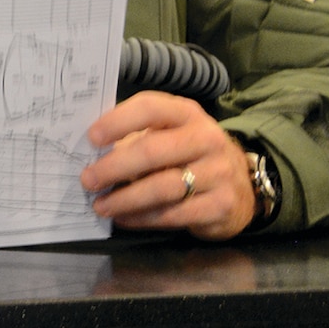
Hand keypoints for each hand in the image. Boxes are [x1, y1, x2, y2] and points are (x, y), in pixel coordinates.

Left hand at [80, 92, 253, 239]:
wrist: (240, 185)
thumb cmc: (187, 154)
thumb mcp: (168, 134)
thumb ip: (134, 136)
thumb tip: (90, 153)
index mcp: (186, 113)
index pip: (150, 108)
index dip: (118, 121)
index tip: (91, 138)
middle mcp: (206, 139)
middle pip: (152, 151)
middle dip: (114, 167)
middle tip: (88, 180)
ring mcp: (218, 173)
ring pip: (162, 188)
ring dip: (125, 199)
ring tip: (100, 206)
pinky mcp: (222, 205)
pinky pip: (174, 214)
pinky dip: (143, 218)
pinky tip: (123, 218)